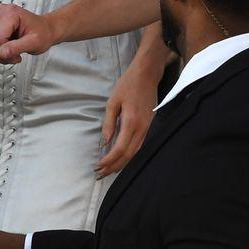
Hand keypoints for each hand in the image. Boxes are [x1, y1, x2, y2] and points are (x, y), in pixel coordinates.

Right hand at [0, 2, 59, 63]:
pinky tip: (7, 49)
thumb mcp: (34, 42)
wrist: (45, 29)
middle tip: (15, 55)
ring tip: (12, 52)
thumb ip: (17, 47)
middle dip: (2, 54)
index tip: (17, 55)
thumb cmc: (42, 32)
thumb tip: (2, 53)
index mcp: (10, 13)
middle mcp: (0, 12)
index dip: (5, 52)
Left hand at [97, 61, 158, 176]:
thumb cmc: (128, 85)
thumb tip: (105, 142)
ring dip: (123, 163)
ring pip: (136, 152)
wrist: (147, 75)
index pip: (120, 148)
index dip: (109, 160)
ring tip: (110, 170)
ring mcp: (148, 128)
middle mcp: (142, 128)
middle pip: (129, 154)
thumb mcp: (113, 102)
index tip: (99, 166)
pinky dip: (130, 155)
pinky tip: (122, 159)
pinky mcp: (150, 126)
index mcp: (131, 122)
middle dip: (115, 166)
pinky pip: (140, 146)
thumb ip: (108, 123)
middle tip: (101, 174)